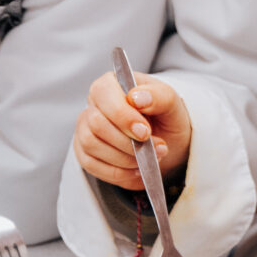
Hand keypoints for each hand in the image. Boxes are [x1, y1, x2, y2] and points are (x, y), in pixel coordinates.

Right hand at [75, 71, 192, 190]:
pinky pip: (91, 166)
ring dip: (124, 158)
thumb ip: (158, 96)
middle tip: (157, 149)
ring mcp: (85, 129)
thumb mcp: (172, 103)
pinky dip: (117, 172)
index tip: (145, 132)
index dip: (122, 115)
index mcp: (111, 83)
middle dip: (128, 142)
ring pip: (92, 145)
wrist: (168, 141)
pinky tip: (137, 170)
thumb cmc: (165, 116)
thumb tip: (137, 98)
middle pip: (97, 123)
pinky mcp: (84, 153)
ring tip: (149, 159)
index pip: (103, 93)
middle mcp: (93, 104)